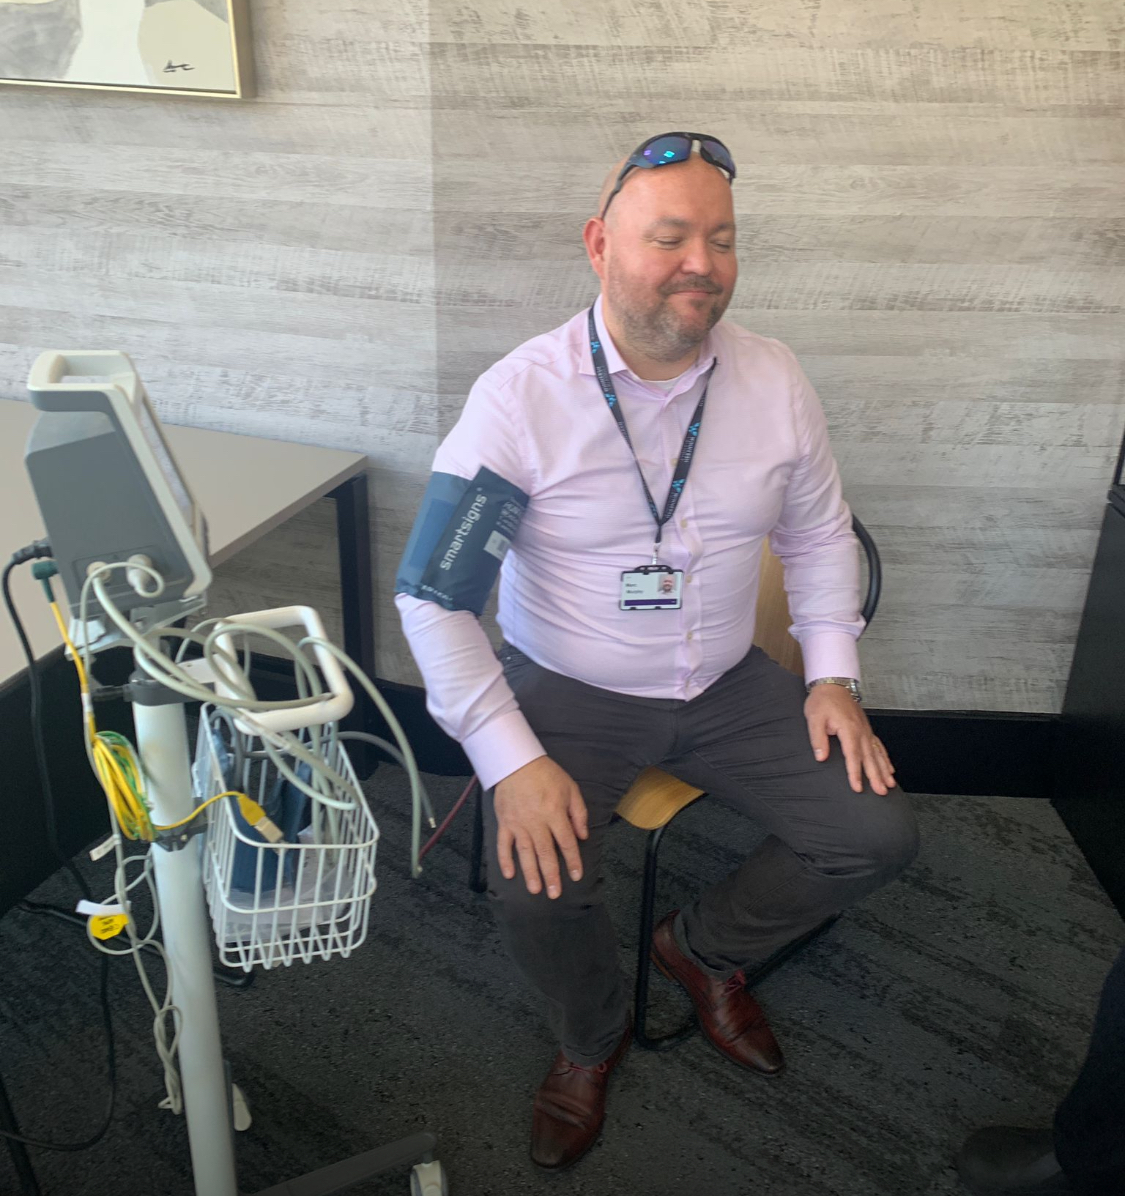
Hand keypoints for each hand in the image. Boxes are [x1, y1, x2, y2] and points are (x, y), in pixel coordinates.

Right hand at [493, 756, 588, 897]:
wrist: (516, 762)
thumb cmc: (547, 775)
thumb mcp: (571, 788)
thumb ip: (578, 813)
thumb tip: (583, 837)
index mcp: (554, 813)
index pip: (566, 842)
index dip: (573, 860)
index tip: (577, 876)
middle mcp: (536, 822)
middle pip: (545, 852)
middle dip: (551, 875)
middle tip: (554, 893)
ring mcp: (518, 823)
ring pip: (525, 852)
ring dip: (530, 872)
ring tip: (535, 889)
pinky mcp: (504, 822)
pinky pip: (503, 844)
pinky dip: (505, 860)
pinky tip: (509, 874)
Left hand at [805, 685, 896, 795]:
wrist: (833, 684)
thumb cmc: (823, 700)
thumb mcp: (814, 718)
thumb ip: (818, 739)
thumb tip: (821, 757)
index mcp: (849, 729)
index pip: (853, 755)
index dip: (855, 773)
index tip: (857, 787)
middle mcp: (861, 730)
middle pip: (869, 758)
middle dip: (876, 776)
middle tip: (881, 791)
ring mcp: (866, 730)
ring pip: (877, 753)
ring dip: (884, 770)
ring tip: (890, 785)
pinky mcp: (867, 729)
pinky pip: (879, 746)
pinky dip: (885, 759)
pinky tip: (890, 769)